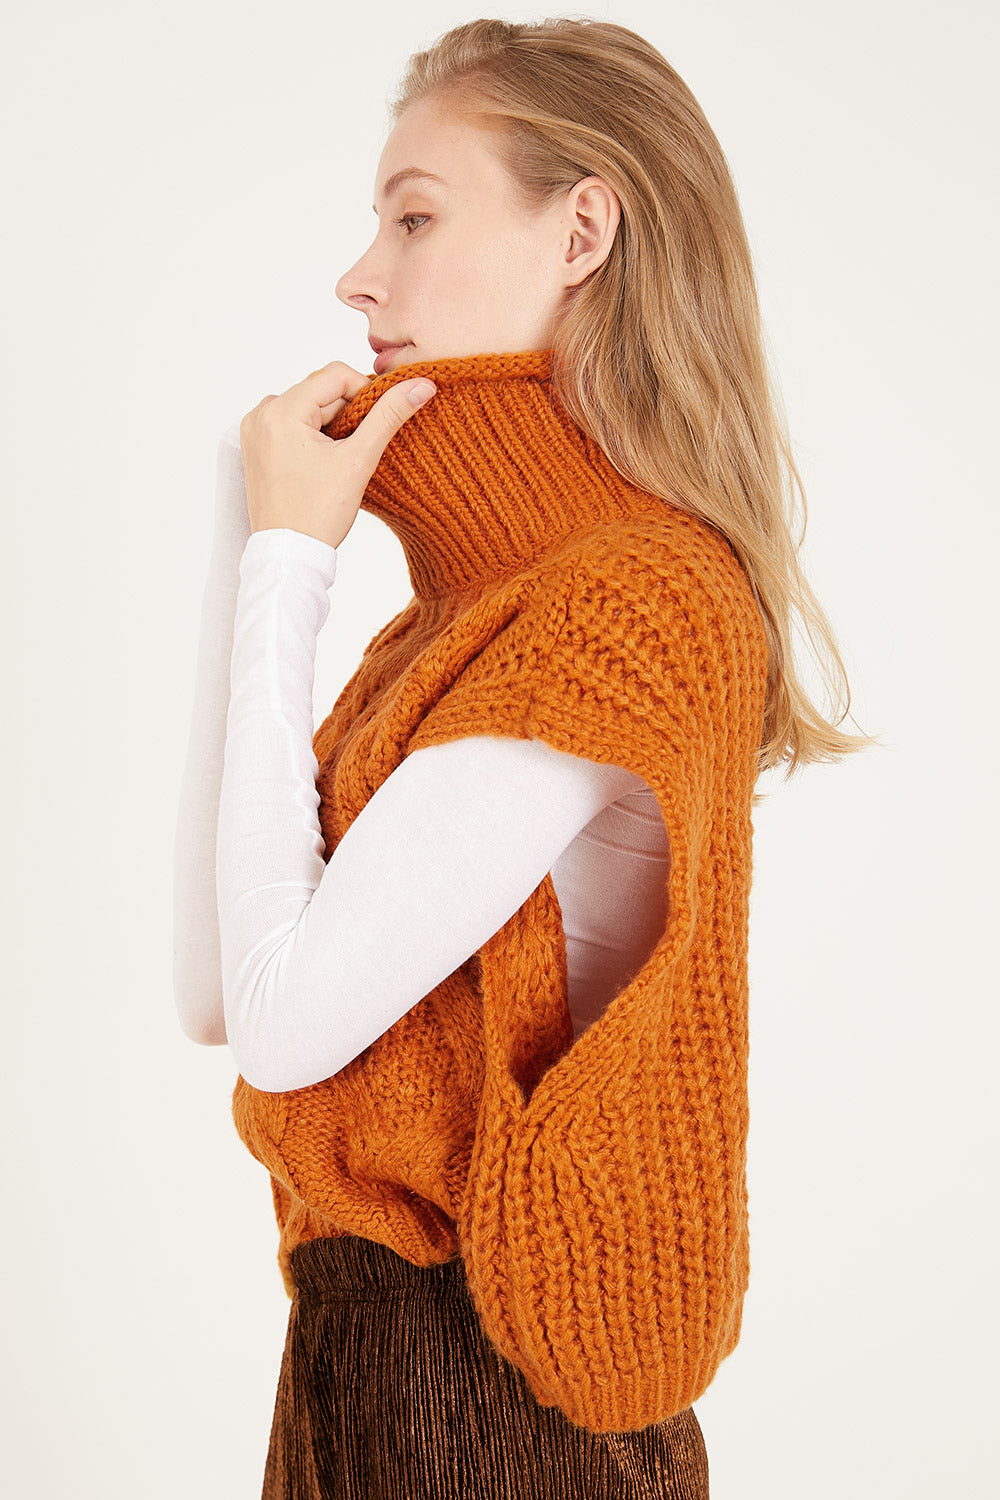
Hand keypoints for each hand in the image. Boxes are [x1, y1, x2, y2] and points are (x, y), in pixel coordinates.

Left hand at [238, 361, 435, 549]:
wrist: (289, 556)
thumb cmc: (317, 516)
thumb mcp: (358, 460)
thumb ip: (389, 416)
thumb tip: (420, 385)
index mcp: (280, 412)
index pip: (335, 375)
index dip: (366, 392)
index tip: (379, 421)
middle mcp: (261, 415)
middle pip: (320, 391)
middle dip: (348, 413)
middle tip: (359, 447)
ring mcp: (255, 431)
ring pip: (309, 408)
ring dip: (332, 424)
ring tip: (341, 459)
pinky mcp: (257, 447)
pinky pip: (293, 424)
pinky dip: (314, 435)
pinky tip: (324, 463)